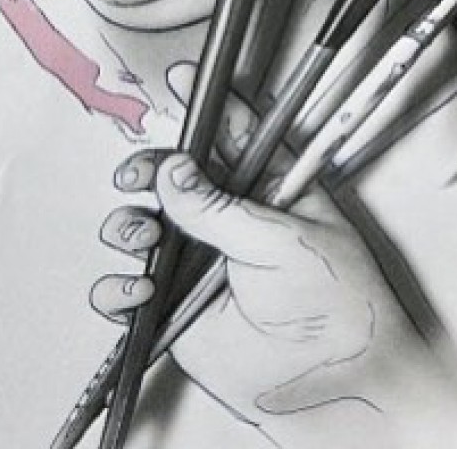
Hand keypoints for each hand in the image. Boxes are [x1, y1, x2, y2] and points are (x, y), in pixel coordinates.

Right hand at [90, 68, 423, 430]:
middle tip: (139, 174)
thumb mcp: (283, 239)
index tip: (182, 79)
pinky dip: (118, 286)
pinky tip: (139, 288)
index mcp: (274, 186)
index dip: (209, 103)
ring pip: (145, 226)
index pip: (238, 132)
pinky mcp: (178, 306)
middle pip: (178, 175)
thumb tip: (175, 170)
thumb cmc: (337, 301)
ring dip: (130, 225)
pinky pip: (128, 289)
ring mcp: (203, 261)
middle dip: (150, 167)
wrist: (333, 377)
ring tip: (142, 236)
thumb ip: (220, 207)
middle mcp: (234, 217)